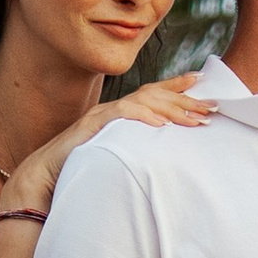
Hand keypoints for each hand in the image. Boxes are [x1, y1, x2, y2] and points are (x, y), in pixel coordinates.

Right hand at [5, 76, 207, 217]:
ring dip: (171, 109)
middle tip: (212, 106)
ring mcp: (103, 115)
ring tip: (194, 119)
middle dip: (185, 100)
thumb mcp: (116, 156)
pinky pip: (121, 115)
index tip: (203, 81)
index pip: (154, 94)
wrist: (45, 176)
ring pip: (143, 102)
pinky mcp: (92, 126)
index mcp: (121, 115)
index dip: (178, 85)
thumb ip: (136, 150)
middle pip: (155, 95)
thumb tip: (163, 154)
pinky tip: (159, 125)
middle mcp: (114, 110)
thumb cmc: (80, 169)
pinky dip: (142, 117)